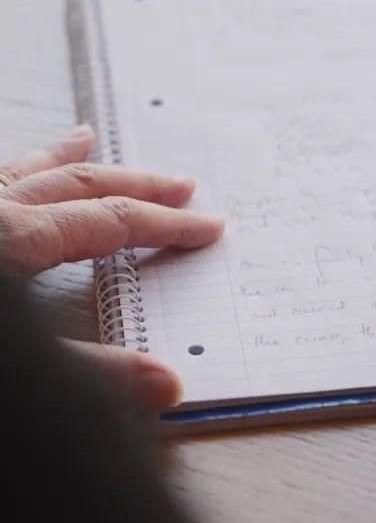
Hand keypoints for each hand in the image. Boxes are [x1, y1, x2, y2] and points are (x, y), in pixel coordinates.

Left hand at [0, 125, 224, 408]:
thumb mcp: (20, 364)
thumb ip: (92, 374)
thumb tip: (168, 384)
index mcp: (15, 236)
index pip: (114, 221)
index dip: (169, 225)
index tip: (209, 226)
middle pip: (83, 182)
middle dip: (140, 184)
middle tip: (184, 186)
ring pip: (30, 169)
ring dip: (71, 160)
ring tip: (92, 138)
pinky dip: (21, 167)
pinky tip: (24, 167)